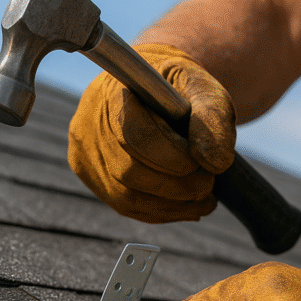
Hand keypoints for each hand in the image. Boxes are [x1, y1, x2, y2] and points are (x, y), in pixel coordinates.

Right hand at [68, 44, 235, 222]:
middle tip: (208, 184)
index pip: (138, 136)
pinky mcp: (91, 175)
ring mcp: (85, 154)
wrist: (157, 90)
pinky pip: (124, 205)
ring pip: (126, 197)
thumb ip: (212, 119)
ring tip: (203, 197)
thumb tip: (215, 164)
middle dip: (178, 186)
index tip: (206, 164)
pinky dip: (161, 211)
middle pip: (129, 172)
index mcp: (114, 93)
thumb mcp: (204, 90)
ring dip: (172, 205)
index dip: (176, 158)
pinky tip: (186, 205)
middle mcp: (89, 124)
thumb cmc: (181, 88)